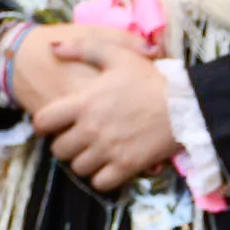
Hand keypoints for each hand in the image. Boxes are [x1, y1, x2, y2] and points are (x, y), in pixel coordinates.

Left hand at [20, 24, 180, 191]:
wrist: (186, 105)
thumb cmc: (150, 79)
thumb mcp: (117, 54)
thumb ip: (82, 48)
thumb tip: (52, 46)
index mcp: (84, 103)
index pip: (43, 121)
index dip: (43, 125)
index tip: (52, 125)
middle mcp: (91, 129)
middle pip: (59, 150)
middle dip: (65, 145)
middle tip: (78, 140)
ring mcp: (108, 150)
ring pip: (78, 168)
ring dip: (83, 162)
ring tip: (95, 153)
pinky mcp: (126, 166)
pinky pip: (100, 183)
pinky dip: (102, 178)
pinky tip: (110, 167)